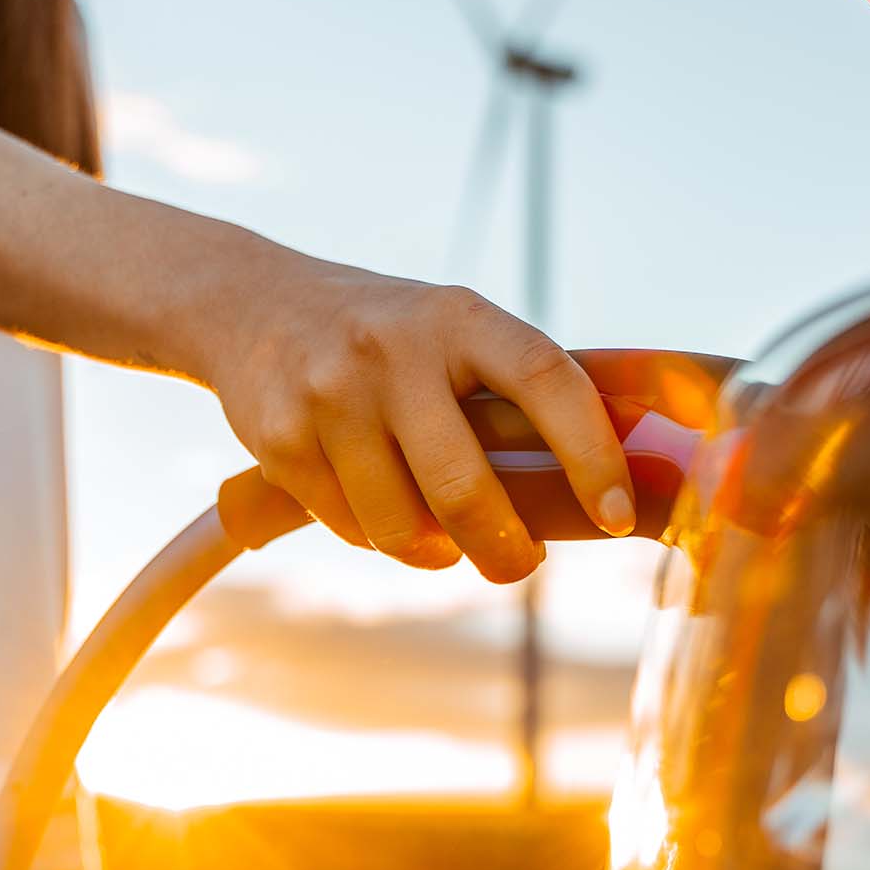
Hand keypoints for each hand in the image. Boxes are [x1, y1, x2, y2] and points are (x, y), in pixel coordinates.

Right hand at [198, 259, 635, 582]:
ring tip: (443, 542)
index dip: (591, 454)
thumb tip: (606, 490)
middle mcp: (392, 349)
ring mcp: (330, 394)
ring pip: (401, 526)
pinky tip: (376, 507)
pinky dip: (376, 537)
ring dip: (435, 553)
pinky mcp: (282, 440)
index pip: (545, 381)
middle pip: (464, 487)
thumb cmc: (387, 337)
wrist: (252, 304)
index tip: (618, 514)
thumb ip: (512, 391)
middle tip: (519, 565)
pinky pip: (350, 528)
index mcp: (459, 317)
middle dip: (504, 549)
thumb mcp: (452, 330)